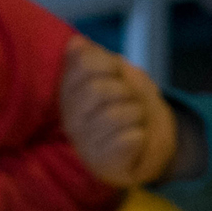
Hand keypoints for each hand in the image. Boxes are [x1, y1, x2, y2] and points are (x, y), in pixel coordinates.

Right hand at [60, 36, 177, 186]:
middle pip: (98, 90)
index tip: (116, 73)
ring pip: (118, 115)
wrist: (143, 147)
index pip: (84, 64)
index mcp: (67, 94)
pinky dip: (140, 135)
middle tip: (129, 100)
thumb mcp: (110, 76)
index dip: (109, 64)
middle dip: (125, 90)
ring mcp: (85, 145)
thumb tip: (77, 44)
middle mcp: (71, 121)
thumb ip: (93, 59)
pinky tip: (134, 139)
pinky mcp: (105, 165)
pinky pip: (130, 139)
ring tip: (133, 120)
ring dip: (136, 113)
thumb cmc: (123, 107)